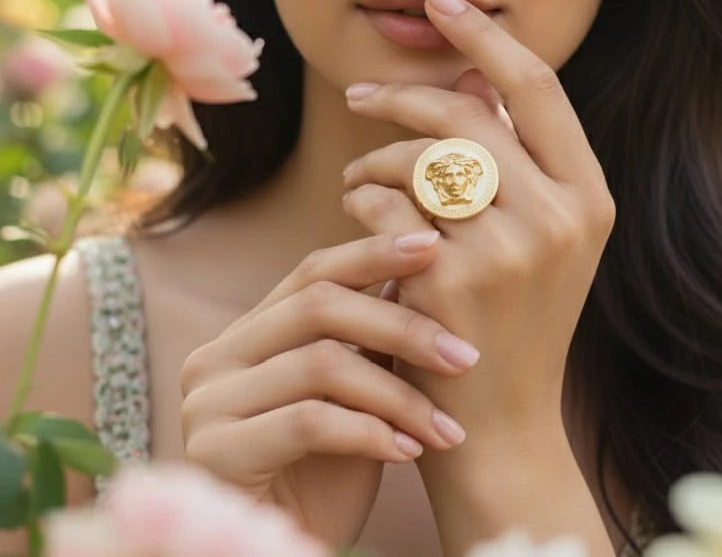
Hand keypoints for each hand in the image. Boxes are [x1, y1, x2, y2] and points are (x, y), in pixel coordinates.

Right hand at [179, 231, 477, 548]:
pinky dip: (370, 432)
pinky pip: (307, 421)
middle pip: (319, 305)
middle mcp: (215, 357)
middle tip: (464, 355)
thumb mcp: (357, 394)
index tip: (433, 246)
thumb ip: (372, 336)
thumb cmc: (327, 475)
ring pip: (321, 363)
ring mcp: (206, 403)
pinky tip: (408, 452)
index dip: (373, 252)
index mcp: (247, 333)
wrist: (286, 550)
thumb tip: (423, 262)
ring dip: (398, 395)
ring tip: (445, 426)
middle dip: (402, 327)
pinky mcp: (213, 451)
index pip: (312, 271)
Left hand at [342, 0, 614, 447]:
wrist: (500, 430)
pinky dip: (361, 200)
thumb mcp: (537, 240)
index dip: (485, 34)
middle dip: (401, 95)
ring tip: (357, 179)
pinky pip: (385, 202)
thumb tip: (465, 70)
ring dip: (375, 156)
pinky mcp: (452, 278)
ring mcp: (510, 248)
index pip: (536, 85)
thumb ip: (511, 157)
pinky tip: (357, 220)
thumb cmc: (512, 323)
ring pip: (420, 155)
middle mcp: (562, 214)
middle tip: (359, 96)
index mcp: (591, 196)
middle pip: (464, 111)